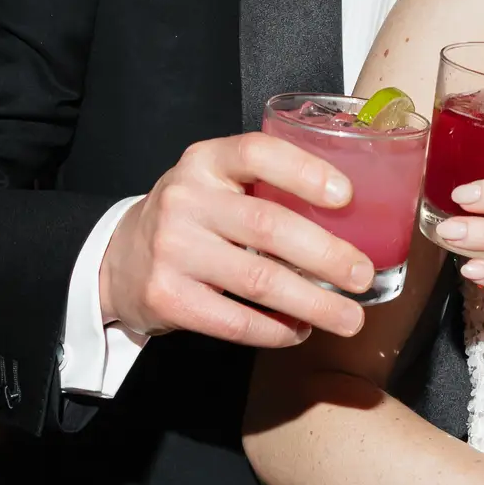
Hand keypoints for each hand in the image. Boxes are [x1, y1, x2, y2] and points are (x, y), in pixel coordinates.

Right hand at [99, 133, 372, 347]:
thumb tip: (357, 216)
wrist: (120, 258)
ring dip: (314, 303)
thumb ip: (267, 187)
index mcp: (206, 161)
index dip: (305, 172)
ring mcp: (172, 250)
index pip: (257, 153)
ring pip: (259, 280)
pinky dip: (275, 331)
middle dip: (327, 255)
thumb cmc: (194, 217)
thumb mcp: (218, 184)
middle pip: (268, 226)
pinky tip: (299, 331)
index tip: (347, 196)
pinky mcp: (166, 297)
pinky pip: (234, 320)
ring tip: (350, 317)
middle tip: (363, 275)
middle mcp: (185, 199)